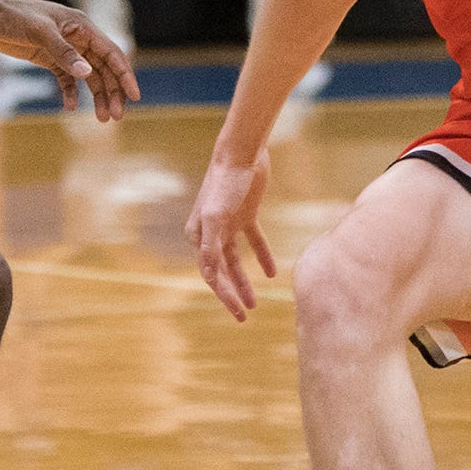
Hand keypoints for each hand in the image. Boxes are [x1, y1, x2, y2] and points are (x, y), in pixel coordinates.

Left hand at [0, 0, 138, 119]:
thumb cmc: (13, 16)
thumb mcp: (39, 32)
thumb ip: (63, 52)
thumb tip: (87, 73)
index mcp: (82, 27)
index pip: (112, 53)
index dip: (125, 75)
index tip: (135, 96)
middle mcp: (78, 38)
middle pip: (104, 68)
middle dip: (112, 92)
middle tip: (115, 116)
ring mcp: (64, 49)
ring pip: (88, 76)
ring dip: (96, 96)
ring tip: (101, 119)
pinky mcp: (48, 58)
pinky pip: (66, 79)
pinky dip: (71, 93)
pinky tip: (70, 107)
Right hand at [187, 151, 277, 319]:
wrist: (242, 154)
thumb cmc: (226, 183)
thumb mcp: (218, 216)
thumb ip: (213, 245)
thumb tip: (210, 275)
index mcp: (198, 236)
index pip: (211, 274)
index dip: (224, 295)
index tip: (238, 312)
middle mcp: (211, 232)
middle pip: (222, 271)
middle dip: (232, 294)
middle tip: (245, 315)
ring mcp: (229, 224)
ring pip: (236, 261)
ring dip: (244, 281)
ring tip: (255, 302)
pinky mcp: (246, 215)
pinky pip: (254, 242)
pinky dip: (262, 257)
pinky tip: (271, 273)